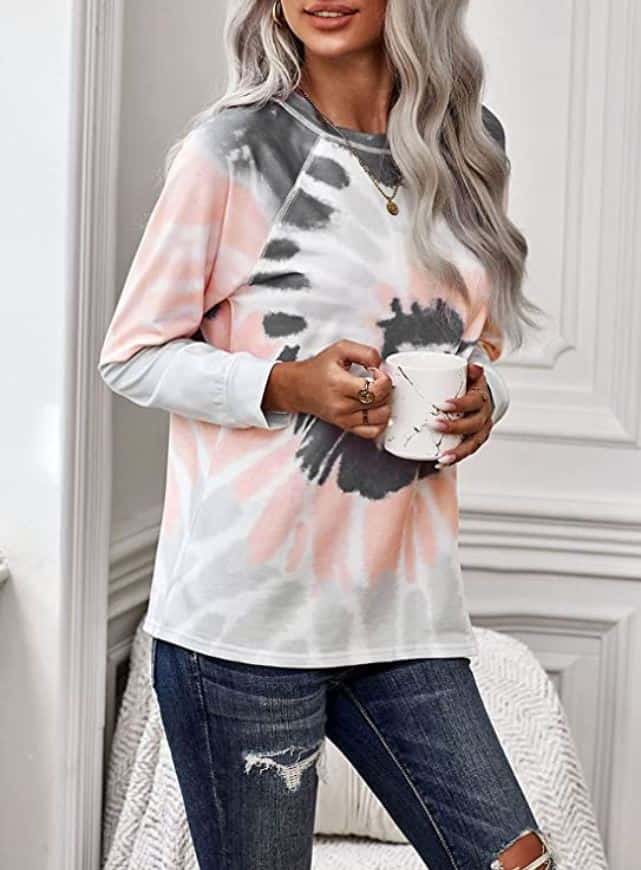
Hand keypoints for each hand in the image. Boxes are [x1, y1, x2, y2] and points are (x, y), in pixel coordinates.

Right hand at [263, 340, 393, 439]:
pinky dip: (379, 422)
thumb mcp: (340, 349)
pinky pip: (372, 432)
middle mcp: (342, 405)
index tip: (377, 372)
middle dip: (385, 389)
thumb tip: (380, 364)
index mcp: (340, 384)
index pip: (376, 389)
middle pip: (381, 402)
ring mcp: (344, 419)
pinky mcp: (346, 426)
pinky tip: (374, 409)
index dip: (384, 378)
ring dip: (384, 405)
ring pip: (380, 418)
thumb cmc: (318, 370)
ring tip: (375, 394)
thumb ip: (365, 352)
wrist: (298, 387)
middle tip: (376, 380)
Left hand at [431, 362, 494, 468]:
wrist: (480, 399)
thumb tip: (474, 366)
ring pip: (472, 444)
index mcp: (481, 398)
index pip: (473, 401)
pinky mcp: (474, 441)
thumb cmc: (467, 387)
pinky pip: (467, 452)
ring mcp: (480, 431)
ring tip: (441, 457)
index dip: (460, 404)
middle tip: (433, 425)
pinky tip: (441, 462)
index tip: (443, 405)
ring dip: (457, 451)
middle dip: (453, 427)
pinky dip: (455, 458)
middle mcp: (483, 416)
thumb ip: (467, 370)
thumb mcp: (468, 375)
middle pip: (472, 425)